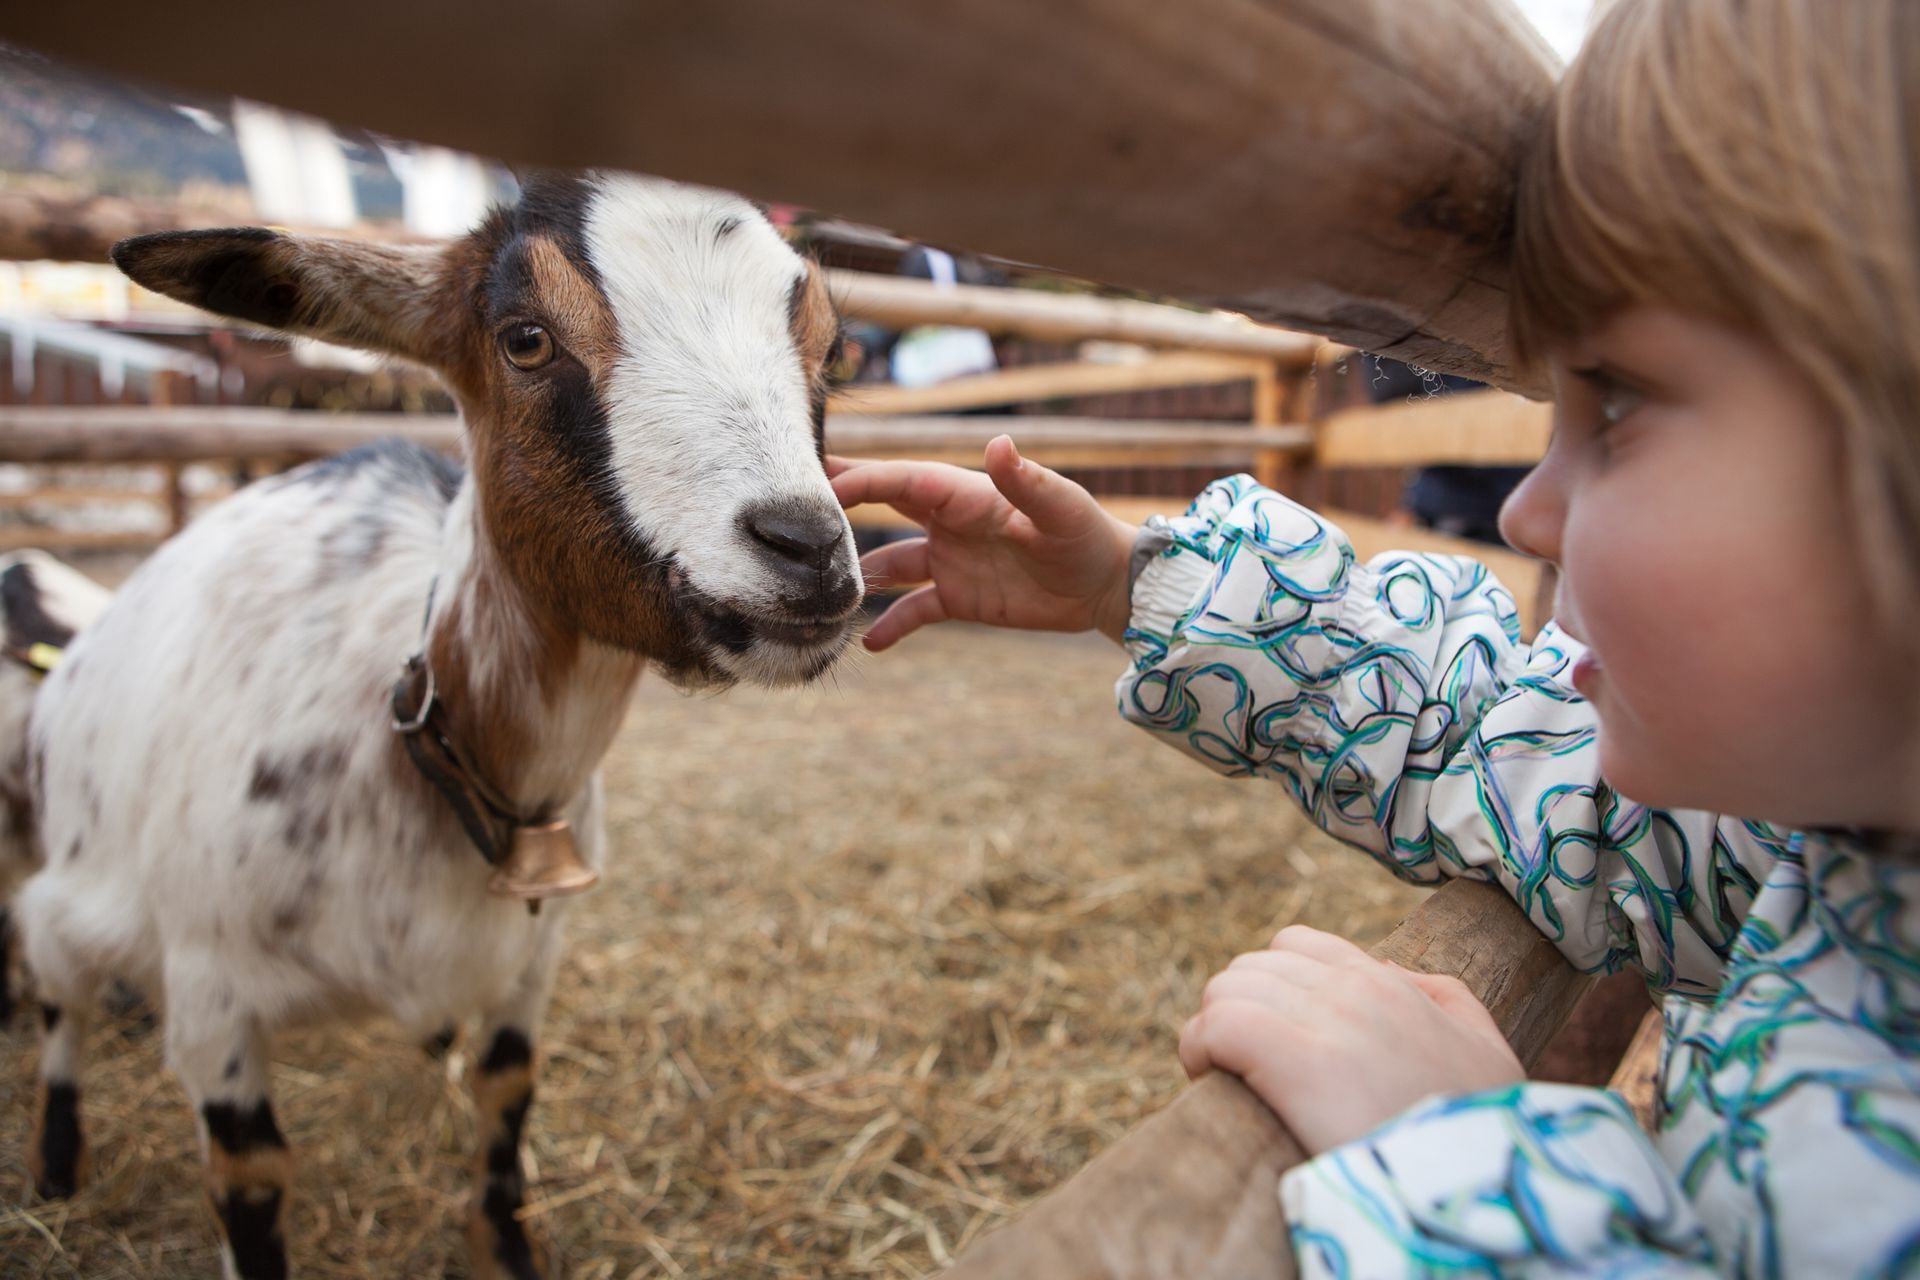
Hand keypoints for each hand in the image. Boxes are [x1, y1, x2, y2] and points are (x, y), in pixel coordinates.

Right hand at [829, 436, 1138, 649]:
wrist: (1106, 585)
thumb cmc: (1085, 534)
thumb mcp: (1059, 507)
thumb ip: (1025, 480)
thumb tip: (999, 444)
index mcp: (965, 493)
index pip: (900, 481)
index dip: (859, 481)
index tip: (816, 485)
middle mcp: (948, 523)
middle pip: (881, 512)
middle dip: (838, 514)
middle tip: (788, 522)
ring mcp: (949, 560)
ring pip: (888, 566)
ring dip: (857, 578)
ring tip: (817, 596)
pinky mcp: (958, 598)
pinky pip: (914, 610)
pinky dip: (891, 625)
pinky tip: (866, 644)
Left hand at [1178, 925, 1523, 1154]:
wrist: (1485, 1184)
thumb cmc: (1485, 1132)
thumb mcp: (1485, 1050)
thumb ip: (1444, 998)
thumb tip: (1386, 972)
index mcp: (1387, 984)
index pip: (1296, 947)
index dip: (1271, 987)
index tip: (1270, 1035)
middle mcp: (1352, 989)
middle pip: (1251, 967)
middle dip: (1237, 1010)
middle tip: (1242, 1063)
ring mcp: (1323, 1019)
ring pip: (1225, 989)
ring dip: (1214, 1030)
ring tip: (1222, 1073)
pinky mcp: (1293, 1060)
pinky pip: (1214, 1026)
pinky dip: (1198, 1049)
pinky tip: (1207, 1077)